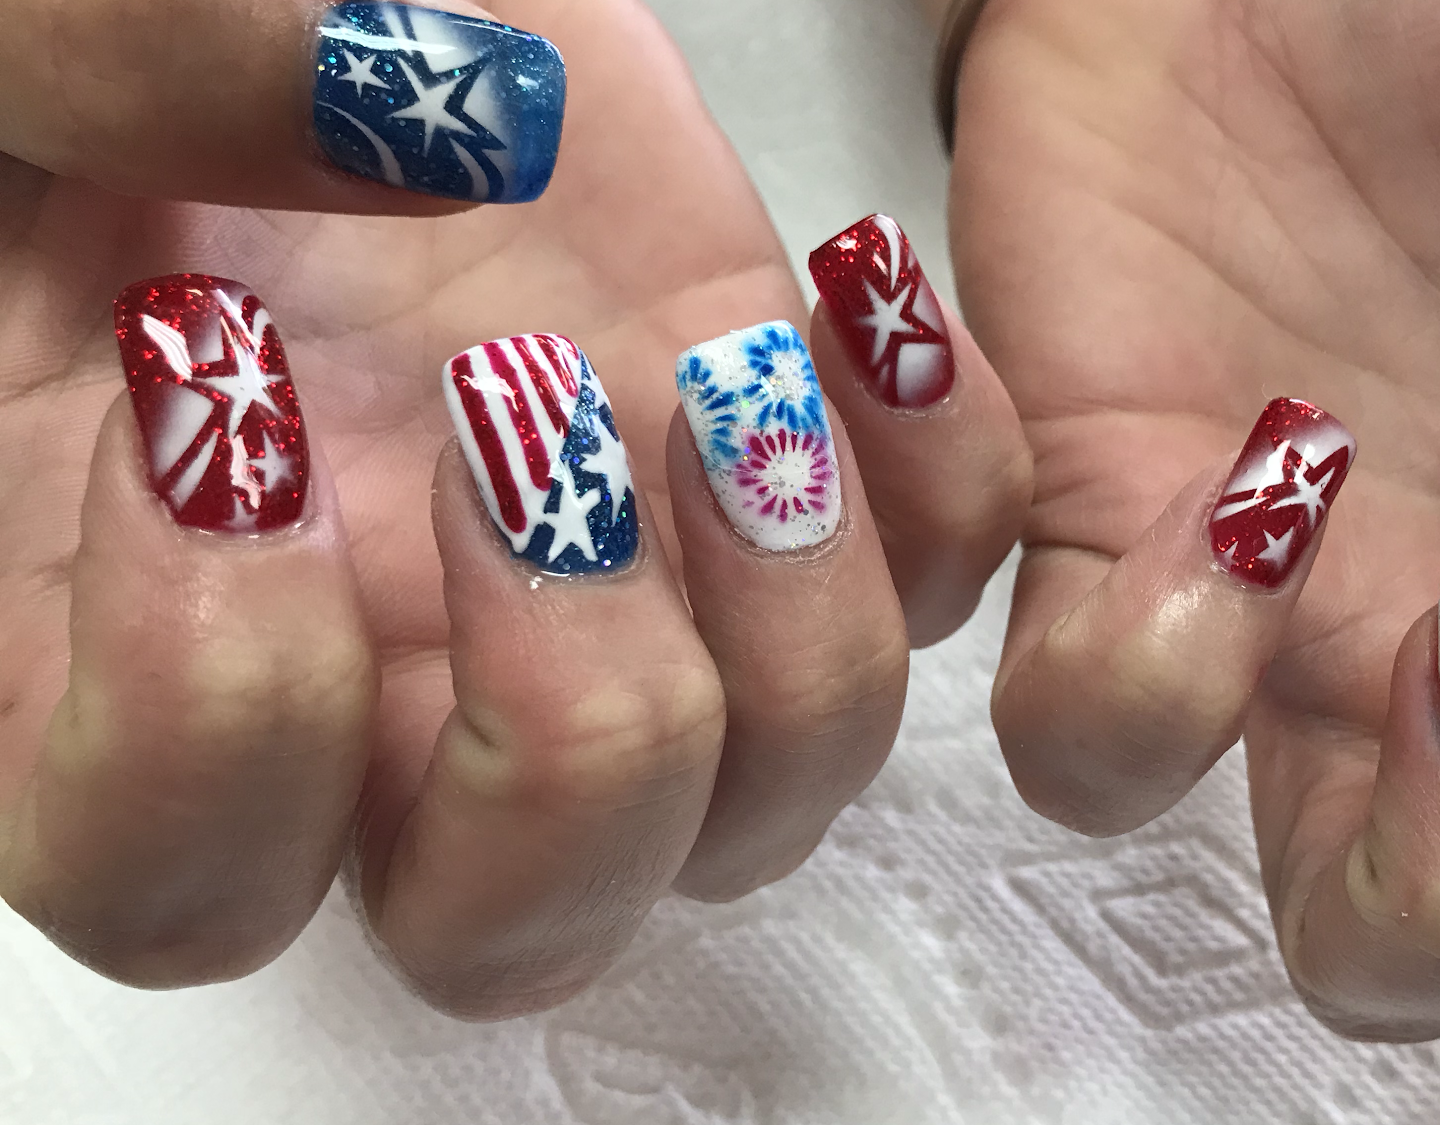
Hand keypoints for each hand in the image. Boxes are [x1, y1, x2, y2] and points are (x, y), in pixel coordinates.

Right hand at [0, 0, 1027, 1018]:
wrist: (355, 12)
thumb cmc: (153, 69)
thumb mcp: (35, 42)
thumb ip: (110, 72)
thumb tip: (391, 114)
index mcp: (144, 638)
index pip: (173, 881)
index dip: (214, 713)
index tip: (235, 423)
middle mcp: (396, 691)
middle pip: (513, 921)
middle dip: (564, 715)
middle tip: (517, 424)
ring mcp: (619, 611)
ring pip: (767, 799)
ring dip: (783, 609)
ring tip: (723, 365)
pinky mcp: (772, 502)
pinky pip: (938, 590)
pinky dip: (942, 471)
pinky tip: (854, 286)